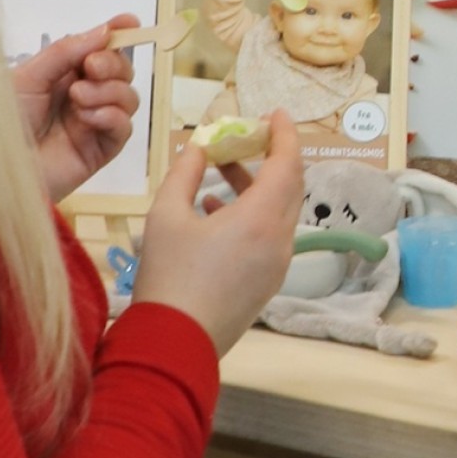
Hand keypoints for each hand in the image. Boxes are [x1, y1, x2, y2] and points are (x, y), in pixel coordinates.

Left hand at [12, 18, 141, 204]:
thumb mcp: (28, 77)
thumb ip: (65, 52)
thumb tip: (103, 31)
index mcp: (63, 74)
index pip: (99, 49)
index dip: (118, 34)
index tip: (130, 22)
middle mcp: (83, 95)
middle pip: (122, 70)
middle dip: (113, 63)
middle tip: (91, 68)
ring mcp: (93, 123)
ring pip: (128, 97)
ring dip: (109, 91)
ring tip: (78, 98)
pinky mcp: (100, 150)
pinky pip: (124, 128)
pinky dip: (112, 116)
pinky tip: (88, 118)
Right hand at [133, 110, 302, 355]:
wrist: (175, 343)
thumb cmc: (169, 276)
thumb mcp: (166, 216)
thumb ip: (185, 173)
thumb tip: (199, 148)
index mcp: (262, 218)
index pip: (288, 163)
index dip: (285, 134)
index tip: (276, 113)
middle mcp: (280, 239)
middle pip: (290, 185)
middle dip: (272, 156)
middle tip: (248, 138)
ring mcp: (278, 264)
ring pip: (281, 211)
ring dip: (260, 186)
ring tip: (225, 170)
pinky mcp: (268, 283)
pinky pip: (271, 235)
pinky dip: (254, 214)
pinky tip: (216, 209)